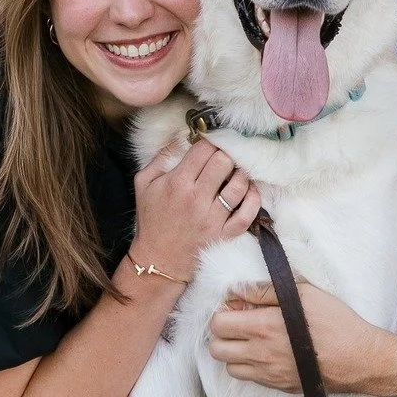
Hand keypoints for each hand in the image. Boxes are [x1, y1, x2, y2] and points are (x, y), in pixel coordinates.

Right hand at [131, 138, 260, 282]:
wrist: (158, 259)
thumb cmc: (152, 219)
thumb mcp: (144, 183)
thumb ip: (160, 157)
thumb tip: (181, 137)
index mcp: (177, 183)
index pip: (203, 149)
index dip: (210, 141)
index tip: (210, 144)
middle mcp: (196, 199)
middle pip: (223, 161)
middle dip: (225, 154)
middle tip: (223, 158)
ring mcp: (213, 218)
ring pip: (239, 184)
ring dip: (240, 173)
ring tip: (235, 172)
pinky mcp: (224, 234)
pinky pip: (248, 214)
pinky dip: (253, 199)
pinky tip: (248, 190)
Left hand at [209, 281, 386, 394]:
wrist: (360, 359)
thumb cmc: (336, 322)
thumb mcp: (303, 294)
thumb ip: (265, 291)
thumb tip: (237, 290)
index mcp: (264, 327)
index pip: (218, 324)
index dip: (222, 312)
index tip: (235, 305)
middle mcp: (261, 354)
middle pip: (216, 349)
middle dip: (221, 333)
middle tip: (238, 322)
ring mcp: (268, 374)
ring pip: (229, 367)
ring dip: (233, 352)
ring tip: (250, 338)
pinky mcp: (278, 386)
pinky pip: (249, 378)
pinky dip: (248, 366)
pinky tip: (265, 352)